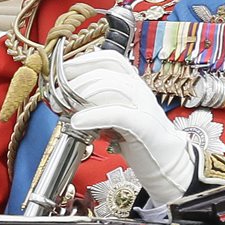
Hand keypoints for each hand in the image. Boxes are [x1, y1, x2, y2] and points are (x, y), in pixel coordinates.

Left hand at [62, 49, 194, 205]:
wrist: (168, 165)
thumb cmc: (139, 140)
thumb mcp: (114, 116)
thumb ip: (97, 104)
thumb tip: (65, 99)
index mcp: (133, 83)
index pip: (109, 59)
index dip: (83, 61)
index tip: (61, 73)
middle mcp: (139, 90)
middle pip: (105, 72)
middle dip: (75, 82)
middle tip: (57, 98)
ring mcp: (144, 106)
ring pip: (111, 87)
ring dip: (82, 96)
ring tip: (65, 110)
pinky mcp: (145, 126)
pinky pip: (117, 113)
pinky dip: (93, 115)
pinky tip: (77, 122)